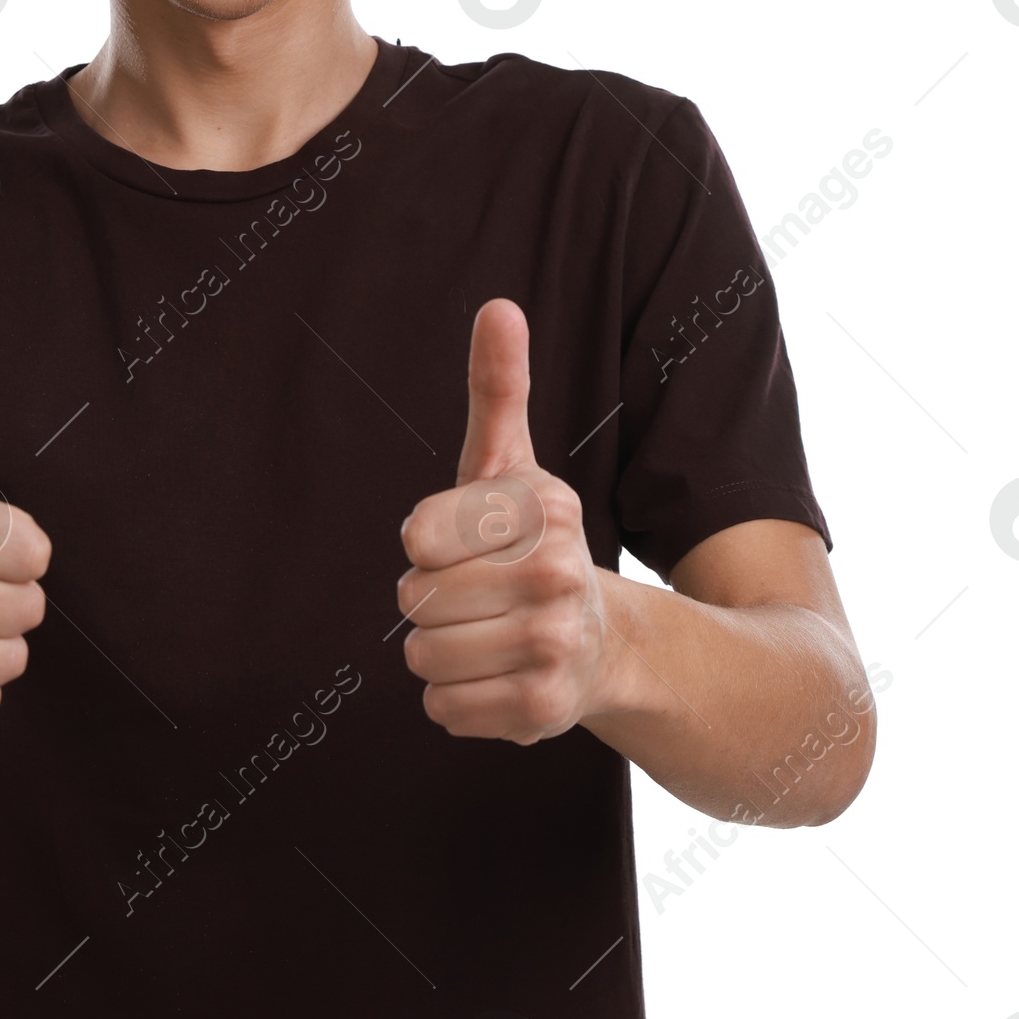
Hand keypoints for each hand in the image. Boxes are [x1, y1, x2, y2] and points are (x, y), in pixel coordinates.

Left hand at [396, 298, 618, 742]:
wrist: (604, 641)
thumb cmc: (529, 542)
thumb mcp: (510, 464)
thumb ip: (498, 388)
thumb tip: (498, 307)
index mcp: (542, 510)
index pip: (416, 535)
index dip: (427, 544)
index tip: (465, 543)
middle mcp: (556, 576)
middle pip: (414, 599)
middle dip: (430, 600)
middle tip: (477, 595)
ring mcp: (553, 648)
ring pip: (421, 656)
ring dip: (437, 650)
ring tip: (484, 635)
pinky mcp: (542, 712)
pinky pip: (440, 708)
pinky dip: (454, 698)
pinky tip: (495, 676)